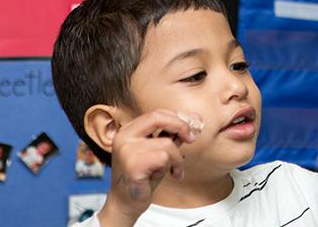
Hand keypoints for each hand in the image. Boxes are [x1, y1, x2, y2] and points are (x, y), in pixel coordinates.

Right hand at [98, 110, 200, 226]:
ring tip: (174, 169)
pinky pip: (164, 158)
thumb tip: (194, 120)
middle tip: (191, 139)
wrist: (126, 203)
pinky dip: (172, 167)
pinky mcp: (132, 165)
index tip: (192, 126)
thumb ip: (171, 135)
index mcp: (128, 131)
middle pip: (158, 117)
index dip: (178, 117)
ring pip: (166, 143)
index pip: (156, 113)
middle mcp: (123, 137)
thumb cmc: (145, 177)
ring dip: (177, 158)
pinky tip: (167, 175)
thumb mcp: (159, 151)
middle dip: (181, 126)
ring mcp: (126, 150)